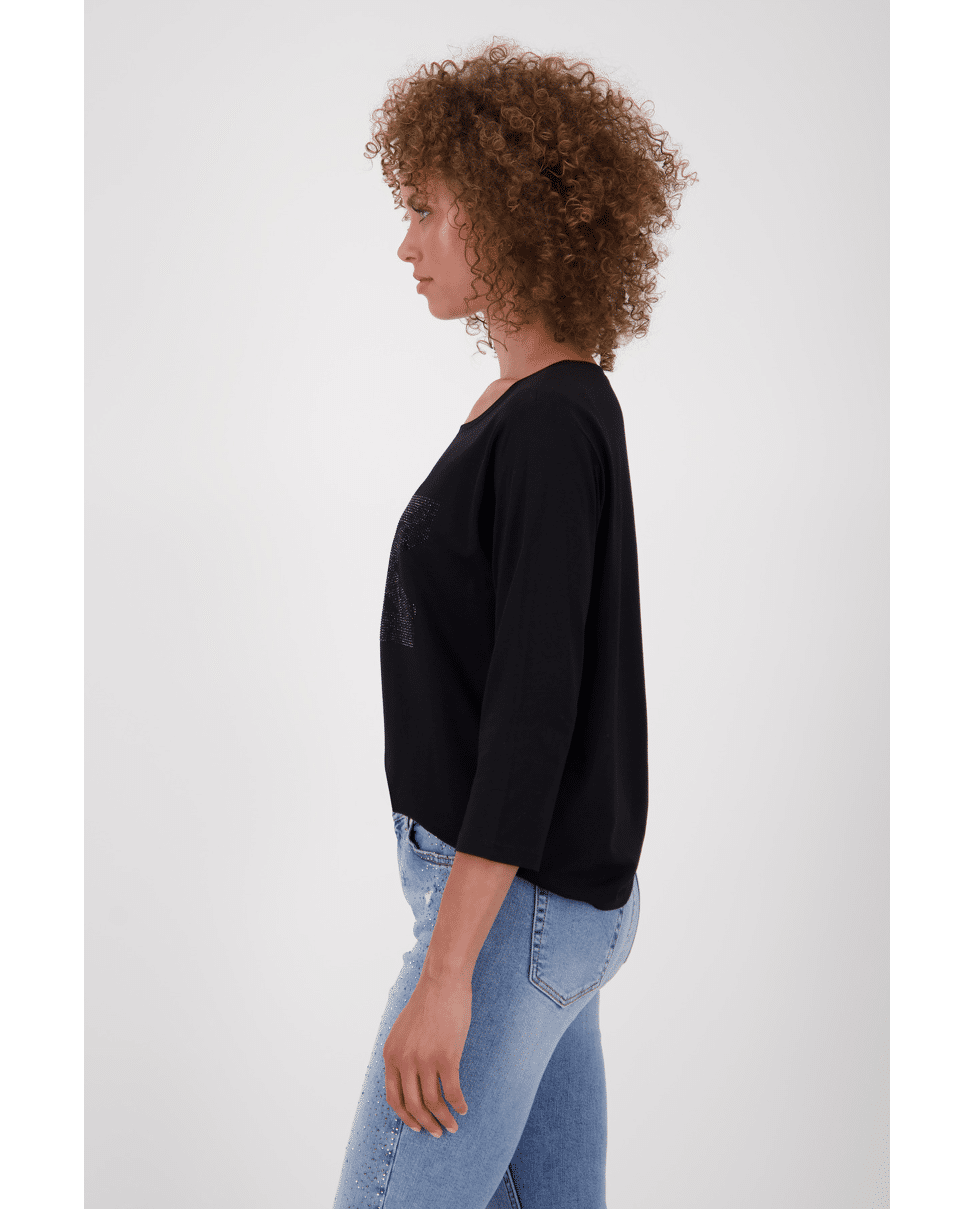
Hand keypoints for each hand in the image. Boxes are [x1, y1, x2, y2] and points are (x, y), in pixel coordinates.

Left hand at [383, 970, 470, 1136]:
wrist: (442, 982)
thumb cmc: (427, 1003)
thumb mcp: (403, 1030)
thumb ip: (402, 1054)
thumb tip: (410, 1080)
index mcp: (391, 1054)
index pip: (394, 1097)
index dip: (405, 1116)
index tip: (416, 1126)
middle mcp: (404, 1061)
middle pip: (414, 1105)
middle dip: (426, 1123)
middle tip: (436, 1132)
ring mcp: (425, 1060)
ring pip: (433, 1103)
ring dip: (443, 1119)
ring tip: (452, 1126)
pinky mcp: (446, 1057)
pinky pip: (451, 1092)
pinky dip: (458, 1105)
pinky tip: (463, 1109)